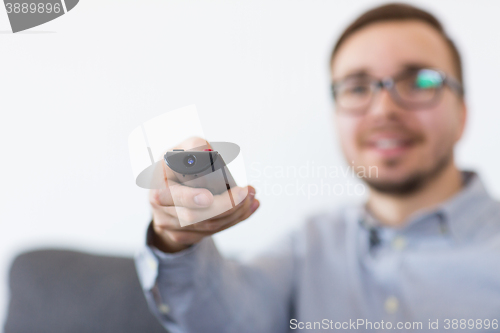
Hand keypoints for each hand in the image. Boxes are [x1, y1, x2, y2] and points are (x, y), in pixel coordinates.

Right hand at [149, 137, 259, 252]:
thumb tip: (208, 151)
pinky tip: (247, 209)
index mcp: (158, 182)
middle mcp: (160, 206)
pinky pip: (211, 233)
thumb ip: (195, 146)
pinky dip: (233, 220)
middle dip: (225, 206)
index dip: (190, 198)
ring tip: (252, 197)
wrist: (169, 186)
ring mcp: (168, 223)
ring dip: (235, 212)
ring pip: (207, 226)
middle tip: (246, 192)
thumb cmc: (180, 163)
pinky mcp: (180, 234)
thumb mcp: (183, 149)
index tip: (208, 197)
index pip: (172, 195)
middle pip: (193, 216)